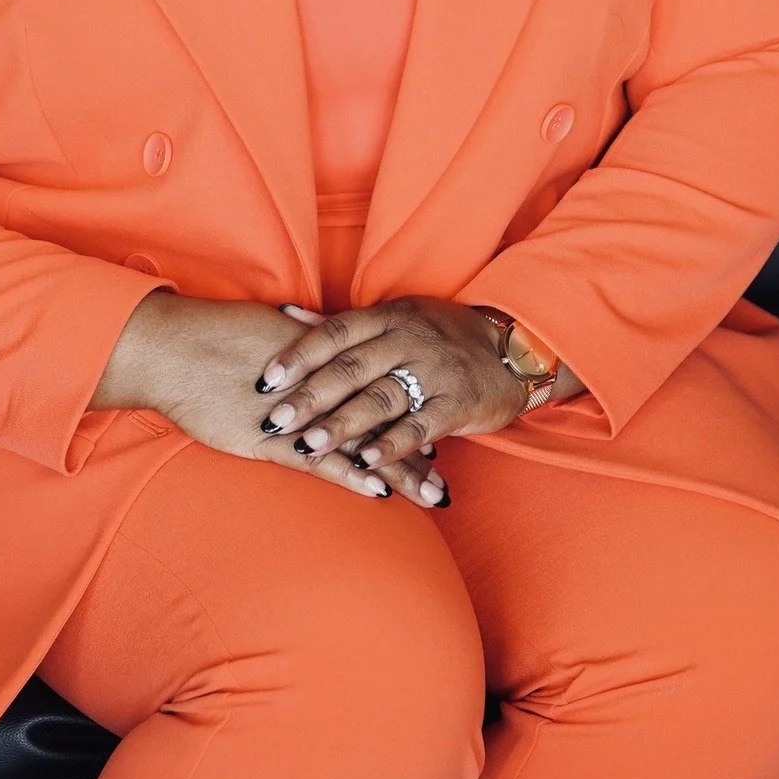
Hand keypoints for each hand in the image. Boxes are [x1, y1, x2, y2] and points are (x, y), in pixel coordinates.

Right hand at [110, 290, 446, 505]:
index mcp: (320, 354)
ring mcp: (295, 410)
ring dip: (399, 468)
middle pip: (382, 413)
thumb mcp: (266, 336)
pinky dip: (350, 473)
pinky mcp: (268, 437)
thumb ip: (301, 349)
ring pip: (360, 441)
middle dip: (417, 441)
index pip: (378, 382)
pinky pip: (318, 460)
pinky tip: (379, 490)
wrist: (169, 345)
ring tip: (435, 491)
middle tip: (450, 468)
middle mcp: (317, 380)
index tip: (440, 421)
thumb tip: (321, 353)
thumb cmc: (209, 337)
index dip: (410, 402)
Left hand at [252, 296, 530, 480]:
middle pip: (351, 368)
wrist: (513, 349)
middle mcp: (409, 340)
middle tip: (274, 420)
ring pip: (380, 399)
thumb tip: (285, 315)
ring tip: (308, 446)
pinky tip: (365, 463)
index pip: (336, 332)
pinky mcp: (457, 404)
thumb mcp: (395, 317)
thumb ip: (341, 324)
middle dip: (310, 396)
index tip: (264, 379)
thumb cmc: (441, 335)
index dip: (298, 354)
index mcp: (390, 318)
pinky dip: (391, 445)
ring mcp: (435, 372)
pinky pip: (419, 426)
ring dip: (342, 425)